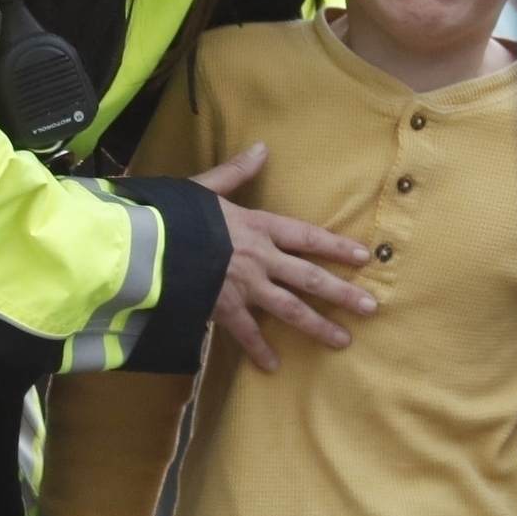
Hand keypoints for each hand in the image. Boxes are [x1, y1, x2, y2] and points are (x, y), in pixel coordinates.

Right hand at [192, 143, 375, 372]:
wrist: (146, 245)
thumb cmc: (174, 214)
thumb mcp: (205, 187)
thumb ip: (236, 172)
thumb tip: (261, 149)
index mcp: (257, 226)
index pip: (307, 236)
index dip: (337, 247)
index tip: (365, 257)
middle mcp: (259, 258)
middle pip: (310, 278)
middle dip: (343, 293)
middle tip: (371, 308)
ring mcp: (244, 286)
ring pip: (290, 309)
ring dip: (318, 325)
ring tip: (342, 340)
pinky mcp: (223, 308)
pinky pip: (247, 334)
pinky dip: (259, 351)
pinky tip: (273, 366)